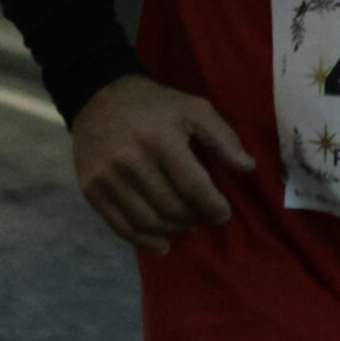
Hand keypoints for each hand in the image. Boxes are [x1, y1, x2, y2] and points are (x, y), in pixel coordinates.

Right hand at [70, 75, 257, 254]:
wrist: (99, 97)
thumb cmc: (154, 105)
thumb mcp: (193, 108)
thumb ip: (223, 137)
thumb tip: (248, 168)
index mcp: (160, 139)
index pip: (193, 187)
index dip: (213, 207)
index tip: (223, 213)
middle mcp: (131, 160)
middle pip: (171, 208)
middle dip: (194, 218)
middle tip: (203, 216)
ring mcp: (108, 178)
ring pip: (148, 221)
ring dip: (173, 229)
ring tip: (186, 223)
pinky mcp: (92, 190)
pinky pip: (121, 227)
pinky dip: (145, 241)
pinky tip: (162, 243)